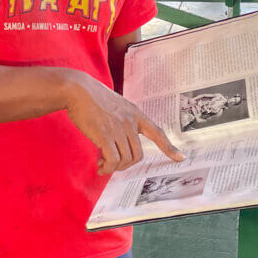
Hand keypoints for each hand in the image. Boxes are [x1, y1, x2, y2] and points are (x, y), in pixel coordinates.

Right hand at [61, 70, 183, 175]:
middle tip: (111, 164)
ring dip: (114, 167)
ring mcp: (119, 128)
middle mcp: (130, 121)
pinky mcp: (105, 135)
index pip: (157, 132)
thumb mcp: (115, 104)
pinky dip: (107, 167)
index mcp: (134, 113)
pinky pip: (113, 160)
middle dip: (126, 164)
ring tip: (102, 165)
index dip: (168, 147)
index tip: (180, 158)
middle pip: (138, 154)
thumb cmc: (91, 98)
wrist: (77, 90)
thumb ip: (122, 120)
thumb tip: (119, 143)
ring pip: (125, 159)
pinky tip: (100, 165)